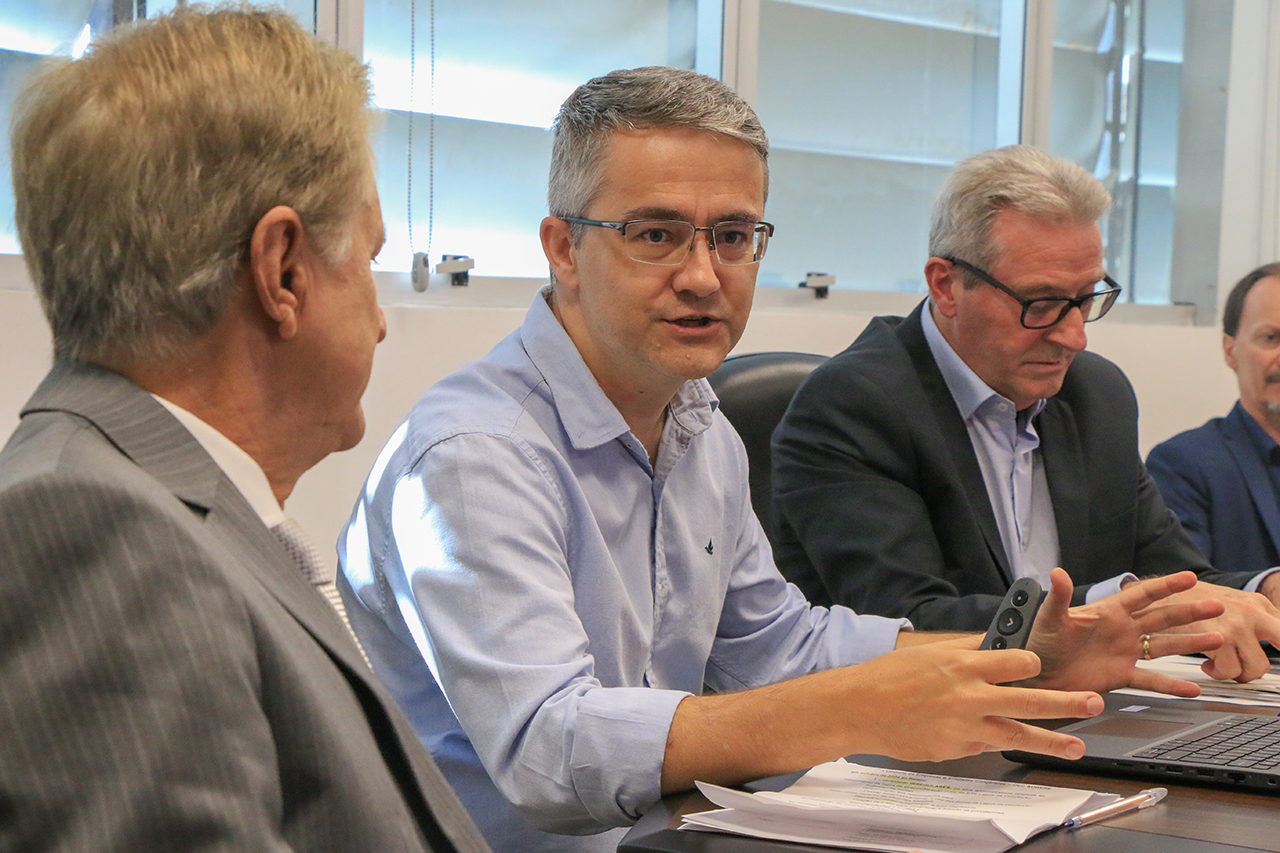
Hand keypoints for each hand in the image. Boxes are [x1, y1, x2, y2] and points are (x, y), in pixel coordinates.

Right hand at [845, 636, 1103, 762]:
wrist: (859, 708)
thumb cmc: (889, 677)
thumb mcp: (929, 653)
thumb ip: (966, 651)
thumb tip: (995, 645)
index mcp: (963, 664)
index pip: (1017, 662)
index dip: (1032, 665)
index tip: (1038, 667)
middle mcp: (969, 695)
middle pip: (1029, 699)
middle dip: (1065, 702)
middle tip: (1093, 701)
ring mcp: (963, 726)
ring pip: (1018, 734)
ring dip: (1052, 741)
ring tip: (1078, 747)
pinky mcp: (955, 749)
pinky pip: (987, 746)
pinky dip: (1000, 743)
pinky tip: (1018, 747)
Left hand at [1026, 568, 1223, 695]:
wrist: (1037, 678)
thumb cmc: (1040, 645)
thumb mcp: (1050, 619)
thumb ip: (1058, 597)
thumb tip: (1056, 572)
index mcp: (1108, 612)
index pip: (1142, 594)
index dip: (1165, 586)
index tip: (1189, 578)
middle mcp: (1122, 630)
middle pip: (1162, 617)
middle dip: (1189, 612)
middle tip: (1217, 606)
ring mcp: (1124, 653)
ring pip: (1164, 646)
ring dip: (1190, 642)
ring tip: (1217, 639)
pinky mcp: (1122, 675)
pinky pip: (1152, 679)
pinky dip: (1172, 684)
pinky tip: (1193, 688)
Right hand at [1154, 580, 1279, 681]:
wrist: (1158, 593)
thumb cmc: (1193, 600)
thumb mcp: (1235, 600)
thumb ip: (1260, 617)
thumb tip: (1275, 639)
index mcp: (1258, 604)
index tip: (1279, 652)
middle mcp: (1250, 613)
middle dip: (1264, 665)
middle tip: (1252, 667)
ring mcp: (1235, 627)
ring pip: (1256, 669)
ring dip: (1238, 673)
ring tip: (1222, 665)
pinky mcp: (1216, 640)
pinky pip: (1229, 672)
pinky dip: (1217, 673)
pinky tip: (1208, 664)